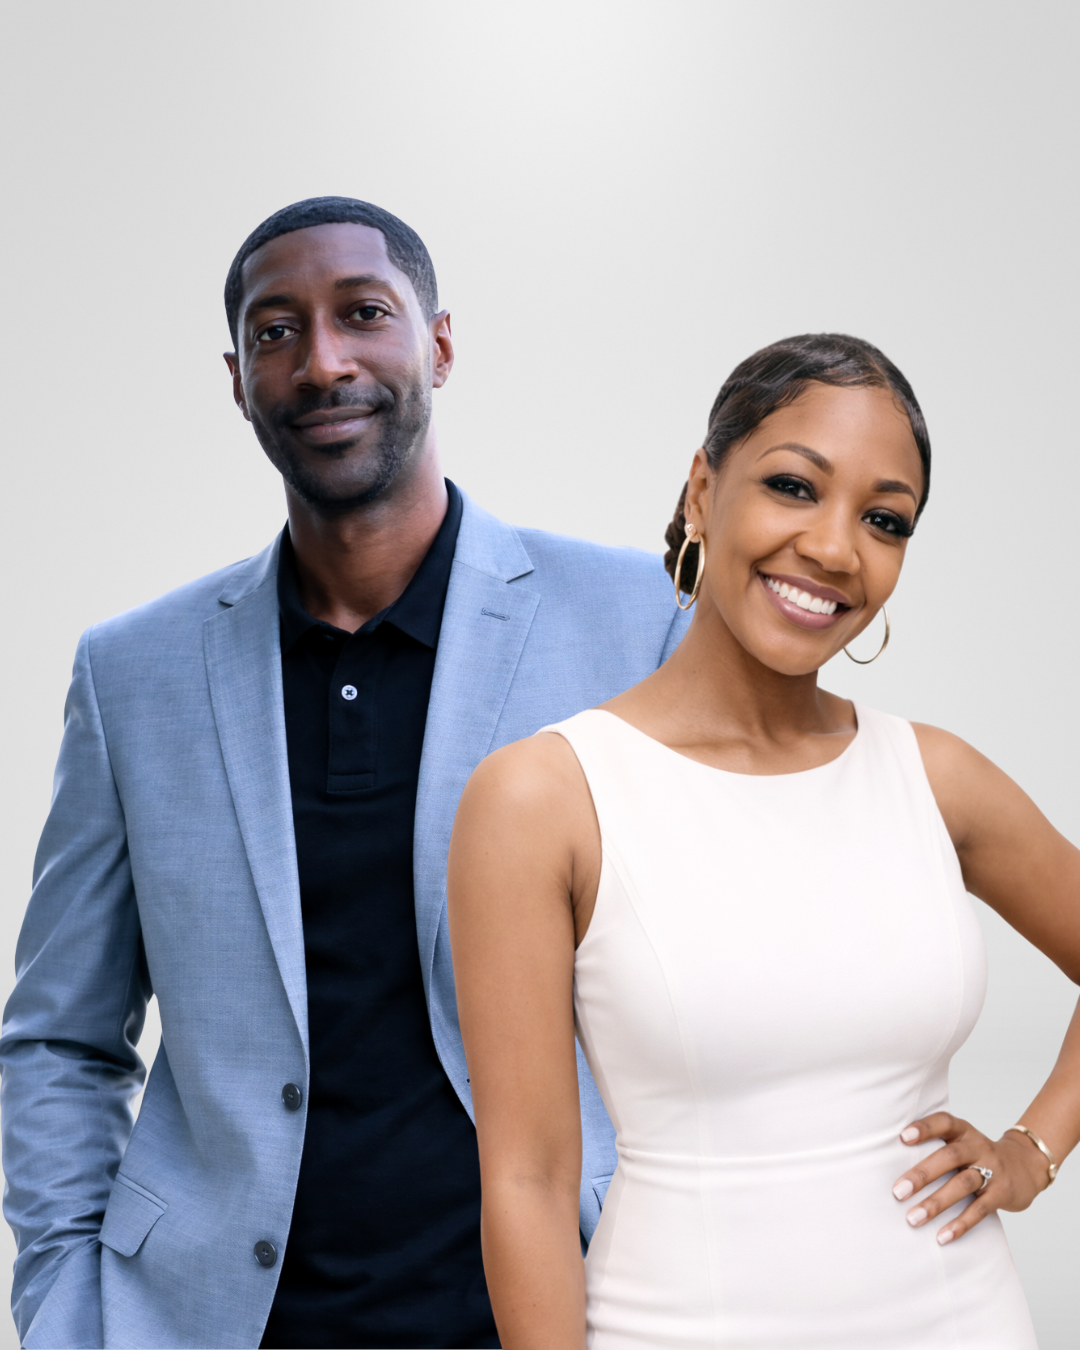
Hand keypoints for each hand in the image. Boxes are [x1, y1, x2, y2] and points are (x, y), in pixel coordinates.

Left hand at [891, 1112, 1049, 1244]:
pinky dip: (961, 1223)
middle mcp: (978, 1147)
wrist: (1026, 1166)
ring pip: (962, 1184)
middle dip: (922, 1174)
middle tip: (898, 1191)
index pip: (944, 1122)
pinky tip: (942, 1236)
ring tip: (913, 1218)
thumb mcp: (962, 1142)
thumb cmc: (978, 1155)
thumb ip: (936, 1146)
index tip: (902, 1137)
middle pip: (949, 1156)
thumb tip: (891, 1161)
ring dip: (936, 1203)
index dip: (925, 1128)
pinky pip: (980, 1209)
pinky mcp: (1002, 1193)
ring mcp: (992, 1170)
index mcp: (964, 1131)